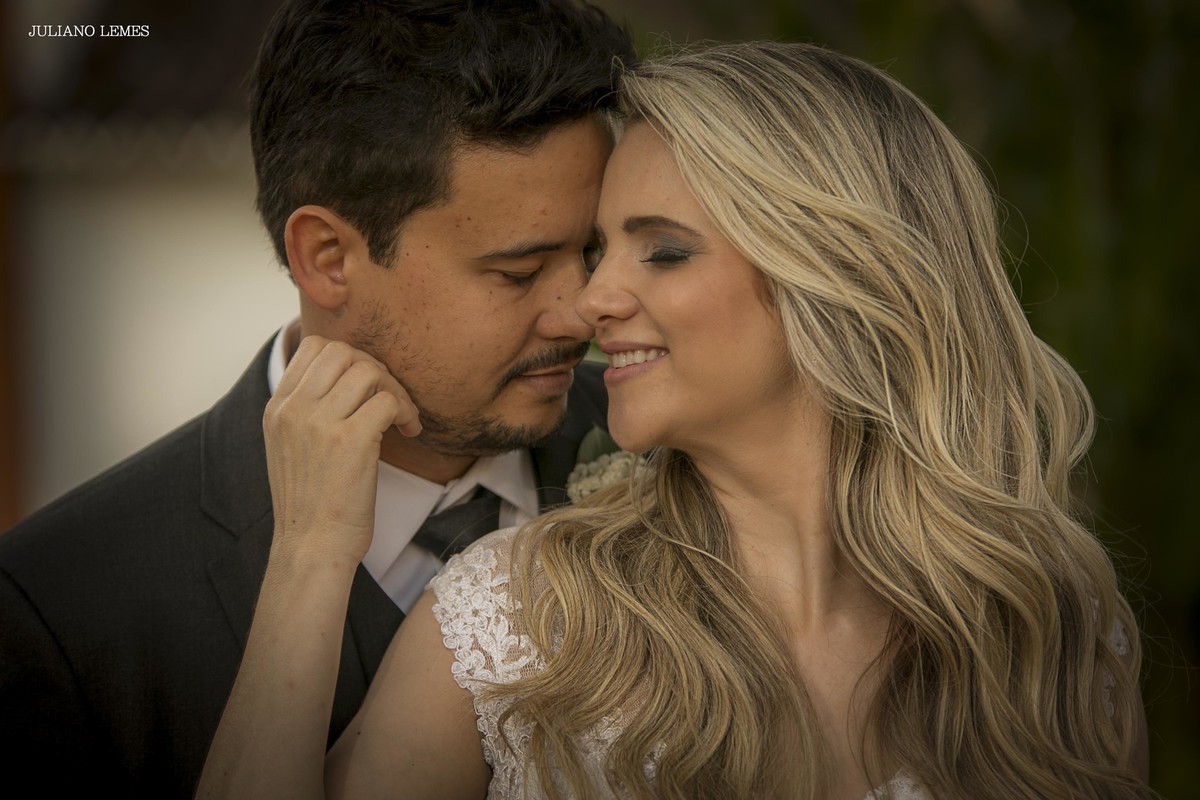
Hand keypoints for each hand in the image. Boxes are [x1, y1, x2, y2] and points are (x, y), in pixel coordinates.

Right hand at [263, 336, 420, 564]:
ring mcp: (320, 423)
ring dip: (395, 389)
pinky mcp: (351, 441)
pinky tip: (409, 431)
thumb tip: (348, 377)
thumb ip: (308, 411)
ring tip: (402, 418)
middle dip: (376, 369)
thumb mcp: (292, 447)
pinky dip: (406, 412)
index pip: (314, 347)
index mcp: (278, 408)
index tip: (365, 386)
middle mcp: (294, 410)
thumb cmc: (312, 503)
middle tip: (389, 400)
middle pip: (344, 351)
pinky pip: (388, 401)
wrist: (312, 547)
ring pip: (369, 370)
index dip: (349, 358)